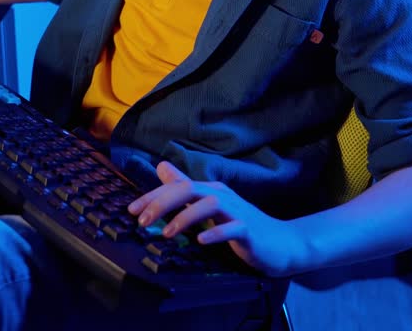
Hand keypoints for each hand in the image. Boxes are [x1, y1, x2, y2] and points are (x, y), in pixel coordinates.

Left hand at [127, 161, 307, 276]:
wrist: (280, 243)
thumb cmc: (241, 225)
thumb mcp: (208, 206)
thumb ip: (186, 188)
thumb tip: (161, 167)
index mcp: (210, 191)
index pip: (176, 187)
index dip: (152, 197)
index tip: (131, 211)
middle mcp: (221, 195)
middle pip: (188, 189)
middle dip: (162, 203)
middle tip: (142, 221)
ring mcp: (236, 211)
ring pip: (208, 205)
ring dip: (185, 218)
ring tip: (166, 234)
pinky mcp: (249, 229)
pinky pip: (231, 227)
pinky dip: (215, 232)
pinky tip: (200, 240)